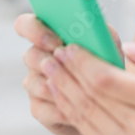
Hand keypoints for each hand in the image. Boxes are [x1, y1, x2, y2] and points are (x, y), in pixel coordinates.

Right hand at [13, 13, 123, 134]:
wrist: (108, 104)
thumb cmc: (106, 68)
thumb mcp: (108, 47)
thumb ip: (101, 34)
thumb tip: (95, 29)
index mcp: (48, 36)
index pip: (25, 24)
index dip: (35, 31)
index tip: (56, 42)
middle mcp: (37, 58)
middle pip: (29, 55)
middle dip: (48, 61)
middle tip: (68, 67)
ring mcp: (35, 83)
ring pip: (34, 83)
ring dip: (57, 87)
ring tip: (80, 91)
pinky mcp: (38, 108)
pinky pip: (41, 108)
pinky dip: (61, 109)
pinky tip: (78, 110)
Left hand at [45, 40, 134, 134]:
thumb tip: (128, 46)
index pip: (110, 81)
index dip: (85, 63)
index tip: (71, 47)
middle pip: (93, 96)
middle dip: (69, 72)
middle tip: (54, 53)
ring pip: (85, 114)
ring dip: (63, 90)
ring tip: (50, 70)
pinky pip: (86, 131)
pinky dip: (69, 110)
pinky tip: (61, 94)